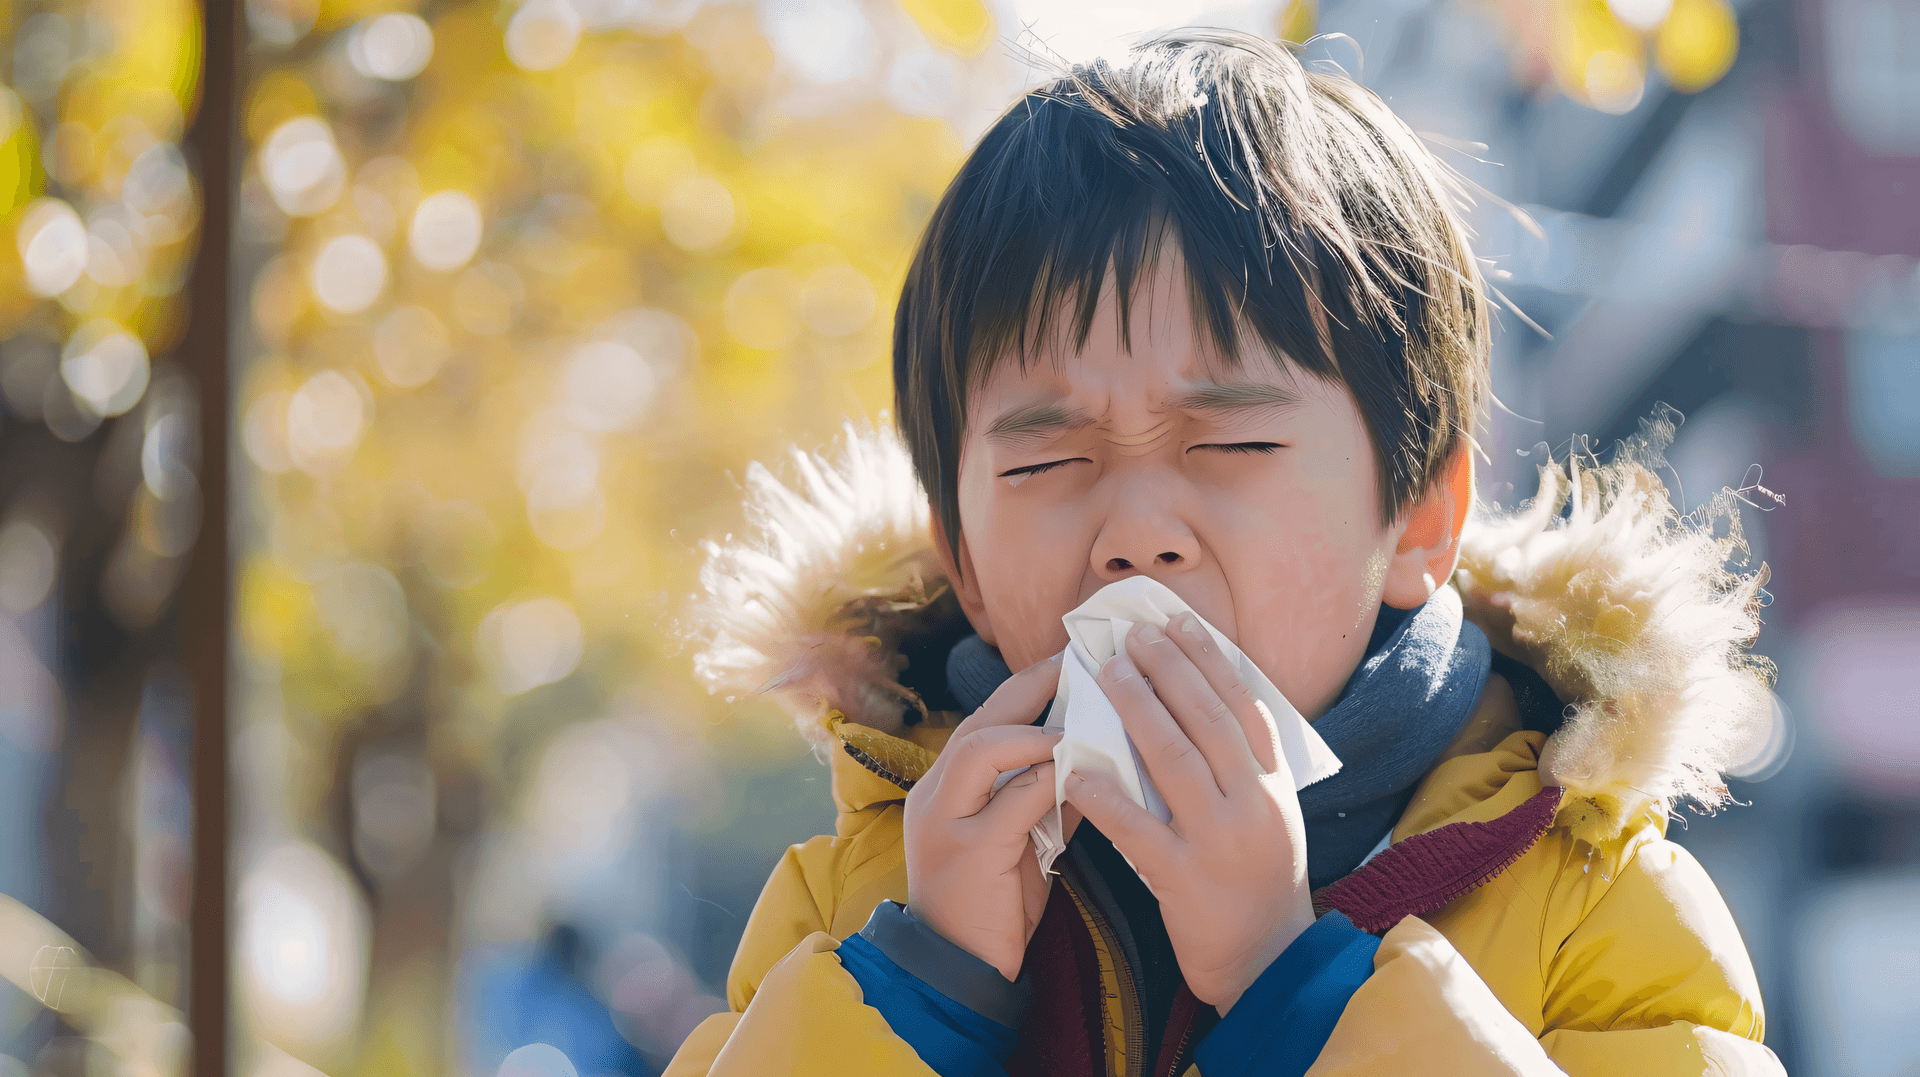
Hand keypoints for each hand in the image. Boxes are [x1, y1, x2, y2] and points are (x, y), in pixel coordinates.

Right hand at [904, 652, 1068, 981]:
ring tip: (1082, 715)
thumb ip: (1049, 800)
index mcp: (947, 788)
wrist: (957, 972)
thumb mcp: (1025, 843)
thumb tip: (1096, 761)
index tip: (1072, 664)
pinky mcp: (965, 852)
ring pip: (981, 748)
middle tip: (1080, 663)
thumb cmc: (993, 908)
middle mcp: (936, 794)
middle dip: (1033, 686)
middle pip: (981, 719)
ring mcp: (944, 821)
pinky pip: (1007, 802)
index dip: (1029, 689)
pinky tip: (1078, 773)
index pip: (987, 720)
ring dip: (1036, 728)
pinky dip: (1045, 780)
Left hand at [1062, 612, 1313, 1013]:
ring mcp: (1221, 842)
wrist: (1269, 962)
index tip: (1179, 620)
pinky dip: (1107, 796)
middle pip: (1209, 721)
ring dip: (1140, 710)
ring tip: (1109, 673)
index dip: (1211, 659)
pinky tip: (1077, 767)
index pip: (1244, 706)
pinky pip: (1139, 829)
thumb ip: (1242, 763)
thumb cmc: (1260, 879)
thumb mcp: (1269, 812)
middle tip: (1133, 634)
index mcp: (1274, 785)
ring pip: (1176, 762)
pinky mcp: (1185, 881)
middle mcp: (1254, 805)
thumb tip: (1203, 694)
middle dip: (1170, 669)